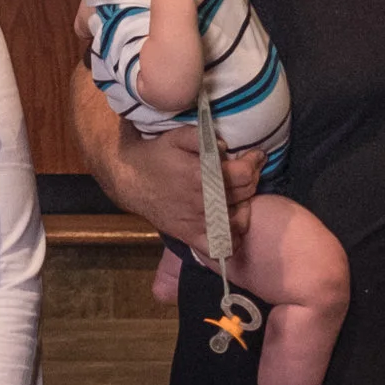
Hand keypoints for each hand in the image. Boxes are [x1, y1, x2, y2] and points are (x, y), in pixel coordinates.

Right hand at [120, 126, 262, 251]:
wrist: (129, 180)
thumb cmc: (155, 156)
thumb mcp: (176, 136)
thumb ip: (203, 137)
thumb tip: (226, 146)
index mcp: (200, 175)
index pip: (244, 174)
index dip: (254, 162)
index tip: (255, 155)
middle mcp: (201, 202)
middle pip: (245, 194)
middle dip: (251, 179)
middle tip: (245, 171)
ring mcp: (197, 223)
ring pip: (239, 221)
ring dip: (244, 206)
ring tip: (237, 195)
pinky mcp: (190, 236)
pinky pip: (220, 248)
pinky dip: (231, 239)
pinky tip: (230, 224)